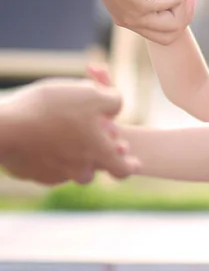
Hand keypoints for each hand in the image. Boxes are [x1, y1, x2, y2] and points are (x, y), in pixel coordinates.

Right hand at [0, 79, 139, 184]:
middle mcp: (78, 171)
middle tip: (97, 132)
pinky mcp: (32, 173)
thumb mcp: (92, 95)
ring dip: (75, 152)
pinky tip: (43, 132)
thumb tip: (115, 107)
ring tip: (69, 130)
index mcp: (98, 155)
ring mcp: (53, 175)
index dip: (130, 164)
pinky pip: (48, 165)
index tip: (133, 159)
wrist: (2, 128)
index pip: (123, 170)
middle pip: (96, 167)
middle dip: (99, 150)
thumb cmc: (51, 110)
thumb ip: (114, 100)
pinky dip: (51, 152)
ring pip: (72, 167)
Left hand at [90, 0, 197, 44]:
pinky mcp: (144, 2)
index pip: (159, 35)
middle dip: (186, 16)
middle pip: (170, 35)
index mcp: (126, 19)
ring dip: (185, 3)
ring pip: (175, 23)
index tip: (184, 0)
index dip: (175, 21)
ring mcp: (138, 15)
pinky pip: (173, 2)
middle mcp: (132, 22)